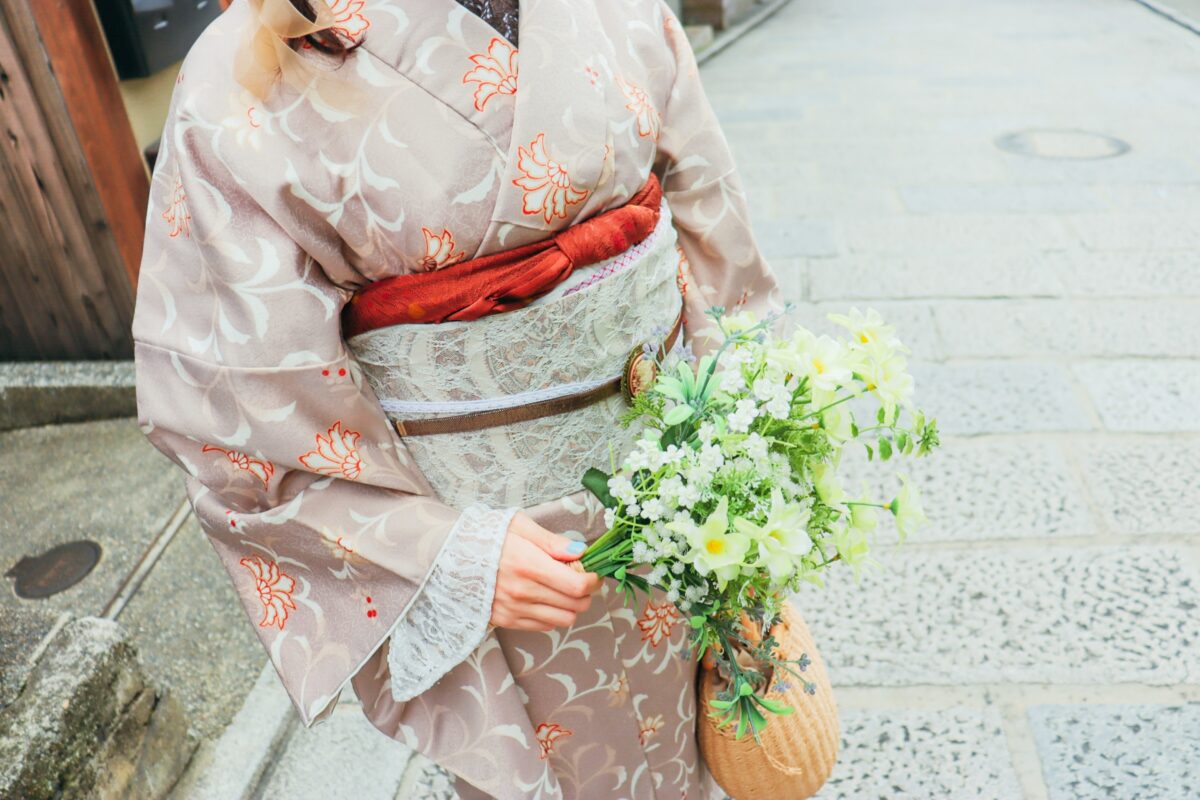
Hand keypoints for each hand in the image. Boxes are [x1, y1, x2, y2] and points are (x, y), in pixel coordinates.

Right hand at [490, 510, 602, 631]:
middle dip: (586, 593)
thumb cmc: (486, 537)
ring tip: (563, 589)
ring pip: (563, 619)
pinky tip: (546, 598)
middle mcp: (522, 592)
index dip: (592, 580)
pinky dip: (553, 614)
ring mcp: (514, 609)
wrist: (448, 557)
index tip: (592, 572)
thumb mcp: (518, 526)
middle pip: (575, 605)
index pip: (577, 586)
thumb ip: (551, 541)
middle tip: (580, 578)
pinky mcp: (506, 621)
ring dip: (571, 606)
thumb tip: (580, 551)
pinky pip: (544, 626)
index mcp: (528, 565)